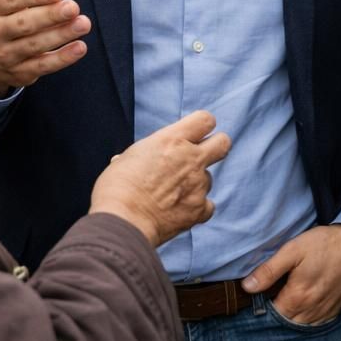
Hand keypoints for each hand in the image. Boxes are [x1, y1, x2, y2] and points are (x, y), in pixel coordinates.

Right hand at [0, 0, 89, 99]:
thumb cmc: (5, 12)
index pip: (11, 0)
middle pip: (24, 24)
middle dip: (50, 16)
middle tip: (74, 7)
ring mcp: (7, 54)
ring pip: (35, 46)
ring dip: (60, 35)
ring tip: (83, 23)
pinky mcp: (21, 72)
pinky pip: (43, 66)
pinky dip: (62, 58)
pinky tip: (80, 48)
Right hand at [90, 111, 230, 246]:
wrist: (122, 220)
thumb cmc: (117, 187)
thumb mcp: (129, 157)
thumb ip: (148, 154)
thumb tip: (143, 160)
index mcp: (172, 139)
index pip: (205, 120)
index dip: (202, 126)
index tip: (194, 134)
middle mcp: (190, 158)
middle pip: (223, 143)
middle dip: (216, 147)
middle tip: (200, 156)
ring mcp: (198, 184)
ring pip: (208, 178)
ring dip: (196, 184)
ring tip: (172, 195)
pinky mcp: (199, 209)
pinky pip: (207, 206)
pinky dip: (196, 209)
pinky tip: (179, 212)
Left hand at [241, 224, 340, 325]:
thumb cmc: (326, 244)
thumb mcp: (293, 250)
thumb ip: (269, 270)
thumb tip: (247, 286)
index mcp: (298, 296)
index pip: (272, 312)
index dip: (264, 302)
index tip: (262, 290)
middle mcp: (312, 309)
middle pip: (286, 321)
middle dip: (277, 310)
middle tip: (275, 291)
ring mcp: (325, 310)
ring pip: (302, 323)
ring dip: (292, 314)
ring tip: (289, 295)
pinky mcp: (336, 308)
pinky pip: (317, 321)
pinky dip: (308, 316)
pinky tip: (305, 301)